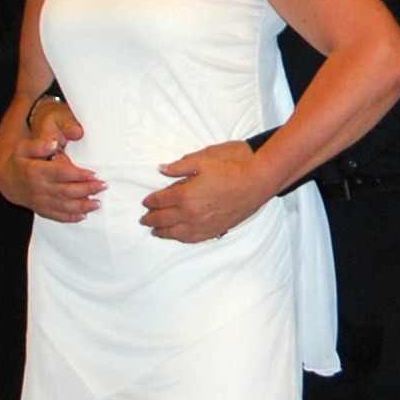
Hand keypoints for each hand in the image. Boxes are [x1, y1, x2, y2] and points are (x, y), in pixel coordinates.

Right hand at [7, 96, 102, 222]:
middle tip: (103, 186)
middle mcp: (38, 189)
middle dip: (86, 190)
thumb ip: (39, 144)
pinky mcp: (41, 210)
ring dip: (82, 206)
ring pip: (63, 206)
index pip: (60, 173)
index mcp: (35, 171)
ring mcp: (40, 201)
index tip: (93, 173)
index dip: (78, 174)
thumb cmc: (20, 160)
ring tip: (98, 203)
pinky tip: (84, 215)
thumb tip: (54, 143)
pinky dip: (70, 218)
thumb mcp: (24, 147)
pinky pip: (57, 216)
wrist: (8, 180)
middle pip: (65, 191)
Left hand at [142, 140, 270, 244]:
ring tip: (154, 231)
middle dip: (151, 218)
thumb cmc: (230, 170)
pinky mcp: (213, 230)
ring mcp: (202, 224)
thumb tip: (162, 169)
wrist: (255, 184)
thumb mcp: (202, 161)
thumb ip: (179, 166)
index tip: (146, 201)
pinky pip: (191, 238)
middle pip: (163, 219)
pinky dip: (180, 238)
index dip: (150, 201)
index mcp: (185, 195)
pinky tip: (176, 236)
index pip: (160, 200)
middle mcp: (190, 213)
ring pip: (175, 232)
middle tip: (144, 218)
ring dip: (162, 231)